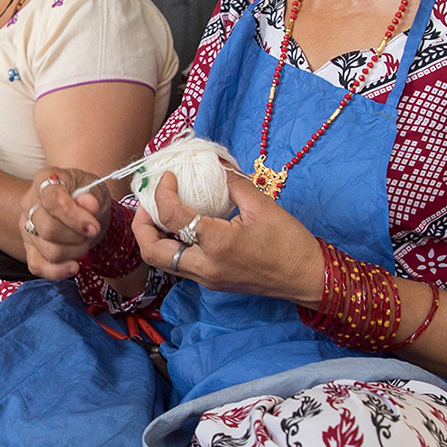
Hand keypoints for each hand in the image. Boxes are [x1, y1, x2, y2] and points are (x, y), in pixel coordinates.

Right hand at [20, 167, 109, 279]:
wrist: (78, 203)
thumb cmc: (85, 193)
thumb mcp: (93, 186)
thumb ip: (92, 194)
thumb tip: (89, 204)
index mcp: (44, 181)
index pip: (53, 200)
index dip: (74, 217)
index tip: (94, 227)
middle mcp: (29, 203)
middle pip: (49, 230)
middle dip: (77, 237)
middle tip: (90, 232)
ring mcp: (26, 227)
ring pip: (49, 251)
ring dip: (75, 252)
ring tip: (83, 242)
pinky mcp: (29, 248)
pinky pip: (38, 267)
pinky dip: (58, 271)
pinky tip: (74, 266)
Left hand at [131, 171, 323, 303]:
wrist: (306, 277)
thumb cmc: (289, 242)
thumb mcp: (261, 205)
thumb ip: (232, 182)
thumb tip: (212, 163)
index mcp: (217, 244)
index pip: (172, 217)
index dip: (162, 192)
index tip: (167, 176)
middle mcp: (205, 266)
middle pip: (151, 252)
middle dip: (140, 224)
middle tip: (147, 202)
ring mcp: (206, 278)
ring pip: (162, 262)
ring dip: (153, 236)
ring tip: (159, 212)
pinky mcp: (212, 282)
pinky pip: (179, 264)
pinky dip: (171, 244)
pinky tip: (181, 225)